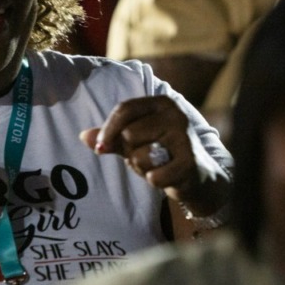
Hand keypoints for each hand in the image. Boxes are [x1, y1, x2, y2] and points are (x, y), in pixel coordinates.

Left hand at [79, 95, 230, 214]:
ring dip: (142, 168)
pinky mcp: (189, 162)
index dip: (108, 129)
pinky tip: (167, 177)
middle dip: (129, 152)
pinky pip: (154, 176)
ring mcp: (185, 138)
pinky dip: (155, 181)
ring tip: (157, 165)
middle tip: (145, 156)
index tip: (100, 148)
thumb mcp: (137, 142)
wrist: (200, 176)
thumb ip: (112, 137)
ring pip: (140, 156)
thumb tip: (84, 136)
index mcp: (163, 103)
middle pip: (129, 134)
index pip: (125, 109)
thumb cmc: (164, 153)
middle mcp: (176, 116)